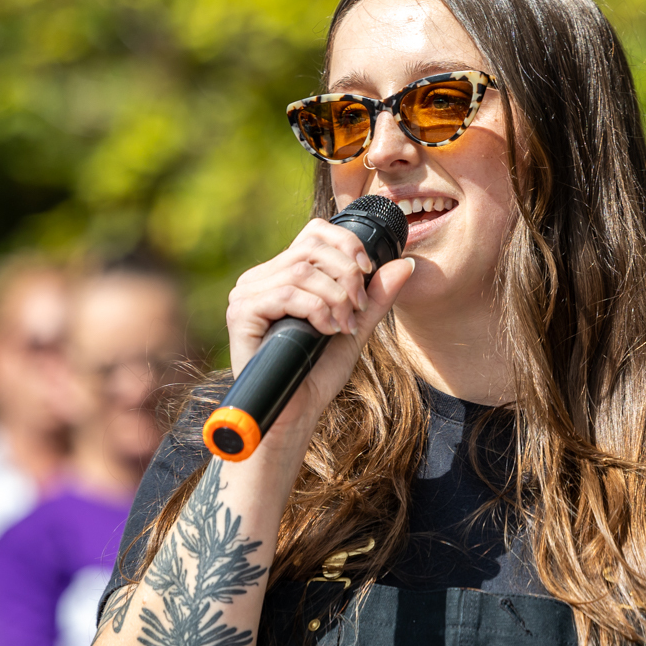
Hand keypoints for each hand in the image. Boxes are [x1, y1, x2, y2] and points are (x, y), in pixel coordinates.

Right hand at [225, 217, 414, 457]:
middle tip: (357, 308)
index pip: (315, 232)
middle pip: (311, 247)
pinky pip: (284, 293)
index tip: (368, 270)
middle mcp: (262, 277)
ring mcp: (248, 293)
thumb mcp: (355, 327)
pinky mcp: (240, 312)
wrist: (295, 412)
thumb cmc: (318, 372)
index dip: (346, 244)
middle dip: (346, 274)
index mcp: (285, 273)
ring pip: (301, 270)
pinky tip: (326, 330)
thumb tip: (405, 264)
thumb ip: (376, 297)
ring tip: (343, 326)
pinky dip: (315, 309)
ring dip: (334, 297)